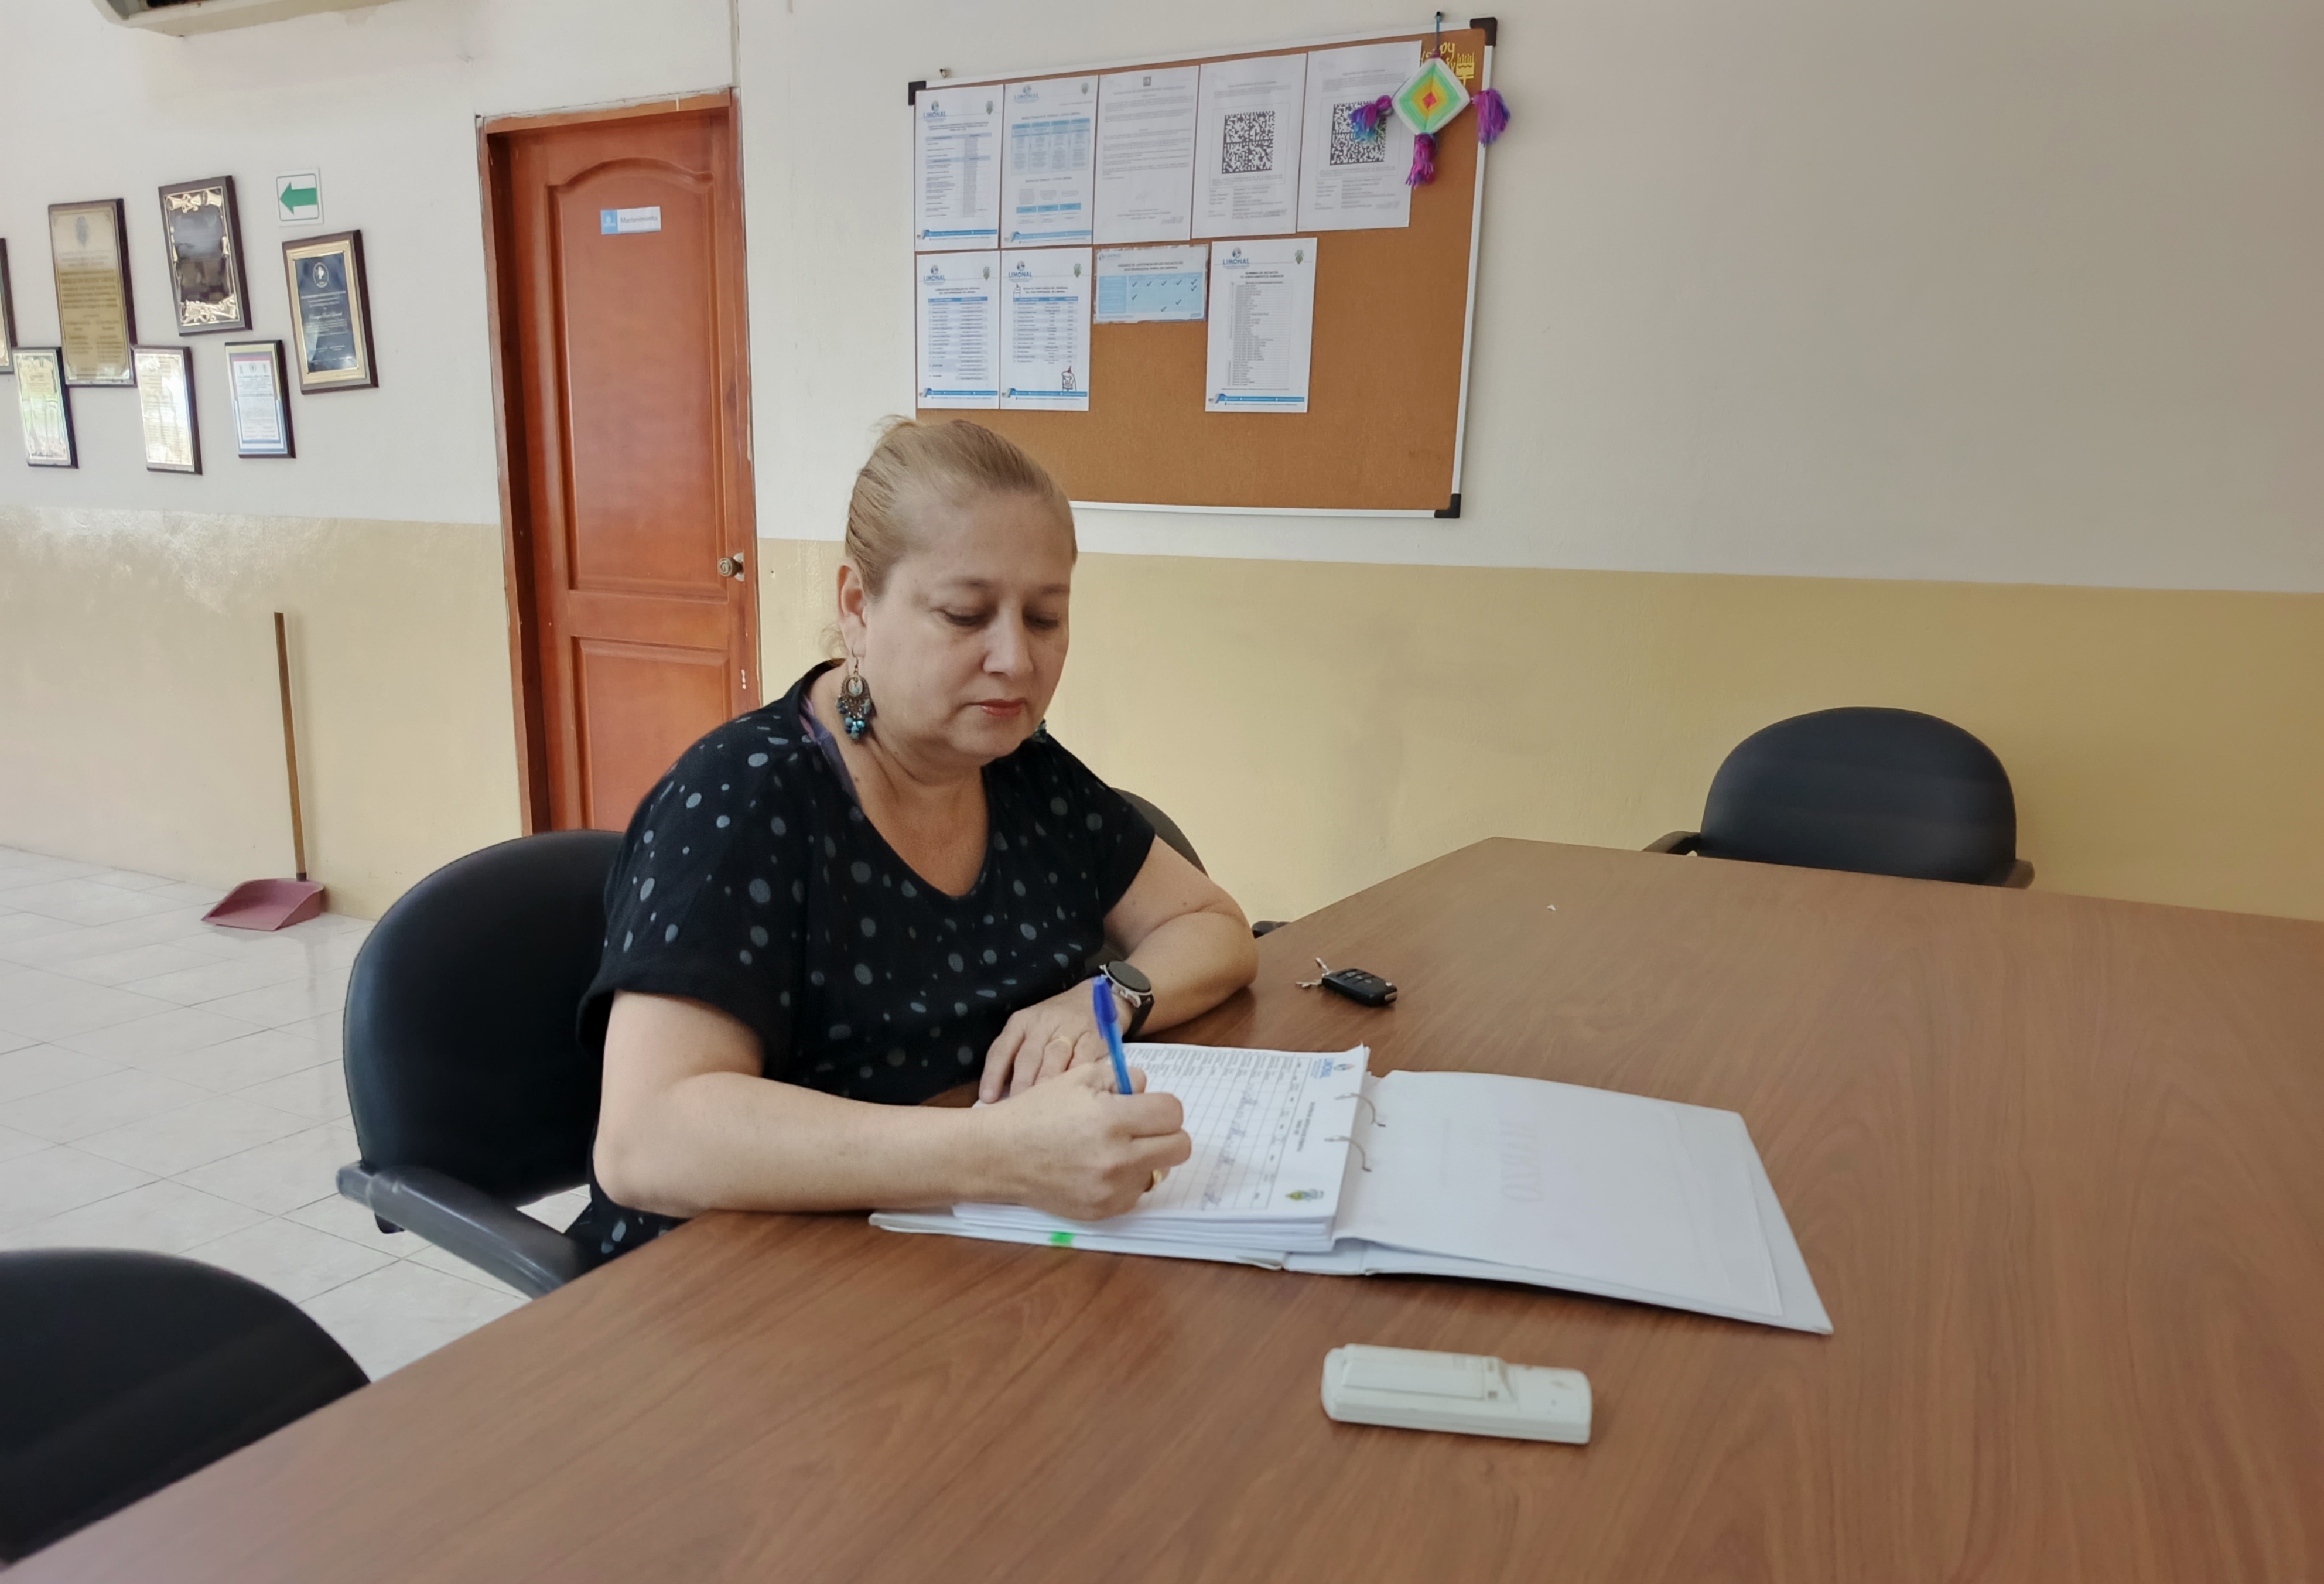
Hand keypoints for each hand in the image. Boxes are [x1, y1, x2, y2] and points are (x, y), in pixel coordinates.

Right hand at [977, 1061, 1189, 1219]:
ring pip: (1160, 1171)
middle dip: (1165, 1132)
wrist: (1000, 1155)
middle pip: (1180, 1147)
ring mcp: (1111, 1190)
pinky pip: (1136, 1193)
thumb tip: (1147, 1089)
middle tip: (1142, 1127)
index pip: (1173, 1113)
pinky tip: (1100, 1167)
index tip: (1146, 1106)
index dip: (1161, 1106)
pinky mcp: (1103, 1211)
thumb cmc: (1038, 1111)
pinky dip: (1126, 1179)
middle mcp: (1117, 1158)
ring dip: (1146, 1158)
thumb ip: (1122, 1077)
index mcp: (1112, 1119)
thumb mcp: (1078, 1077)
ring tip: (1114, 1148)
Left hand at [981, 978, 1122, 1100]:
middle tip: (1016, 1107)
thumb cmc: (1056, 1021)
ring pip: (1054, 1056)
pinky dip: (1076, 1073)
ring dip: (1046, 1080)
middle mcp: (1042, 1023)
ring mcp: (1069, 1028)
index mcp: (1021, 1022)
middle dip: (1021, 1082)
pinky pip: (1083, 1056)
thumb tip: (1000, 1094)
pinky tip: (1071, 1089)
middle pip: (1028, 1055)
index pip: (1002, 1049)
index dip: (993, 1074)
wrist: (1094, 998)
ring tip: (1041, 1103)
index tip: (987, 1098)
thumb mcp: (1030, 1029)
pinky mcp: (1093, 1036)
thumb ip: (1017, 1055)